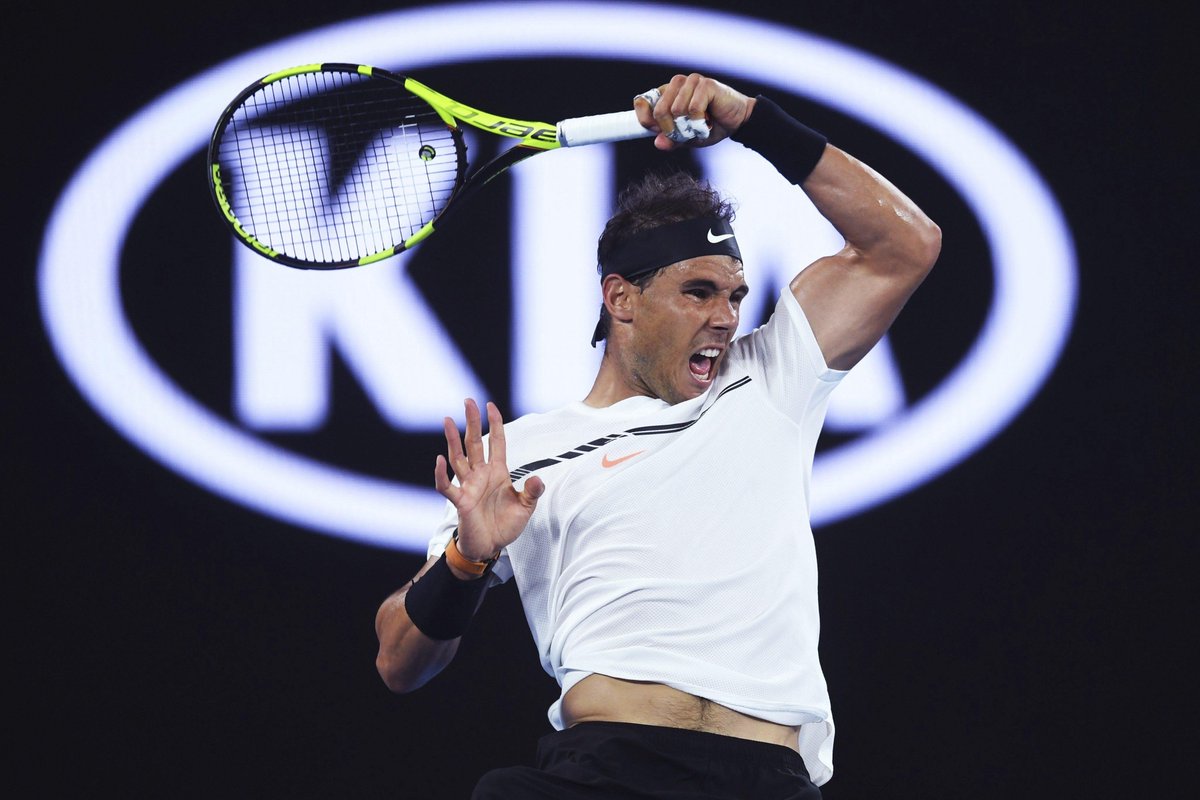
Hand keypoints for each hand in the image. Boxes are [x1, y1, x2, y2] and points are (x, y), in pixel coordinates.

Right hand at [434, 399, 543, 562]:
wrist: (491, 547)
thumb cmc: (505, 525)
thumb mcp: (526, 507)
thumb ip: (532, 492)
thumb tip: (538, 478)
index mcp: (497, 472)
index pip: (496, 442)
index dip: (495, 424)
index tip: (491, 405)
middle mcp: (481, 475)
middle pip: (474, 443)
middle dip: (471, 422)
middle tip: (468, 401)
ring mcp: (469, 486)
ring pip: (458, 458)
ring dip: (452, 440)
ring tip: (447, 420)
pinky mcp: (460, 501)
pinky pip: (447, 486)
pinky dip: (442, 474)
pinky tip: (439, 460)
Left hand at [635, 72, 754, 150]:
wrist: (738, 121)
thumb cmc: (712, 126)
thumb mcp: (688, 138)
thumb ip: (672, 139)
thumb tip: (658, 143)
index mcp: (667, 93)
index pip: (643, 101)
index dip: (647, 120)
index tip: (656, 131)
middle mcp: (677, 84)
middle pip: (659, 110)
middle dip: (670, 129)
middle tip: (685, 133)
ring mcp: (691, 81)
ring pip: (675, 109)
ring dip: (688, 126)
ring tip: (699, 126)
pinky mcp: (706, 84)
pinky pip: (693, 109)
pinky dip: (700, 122)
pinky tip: (708, 121)